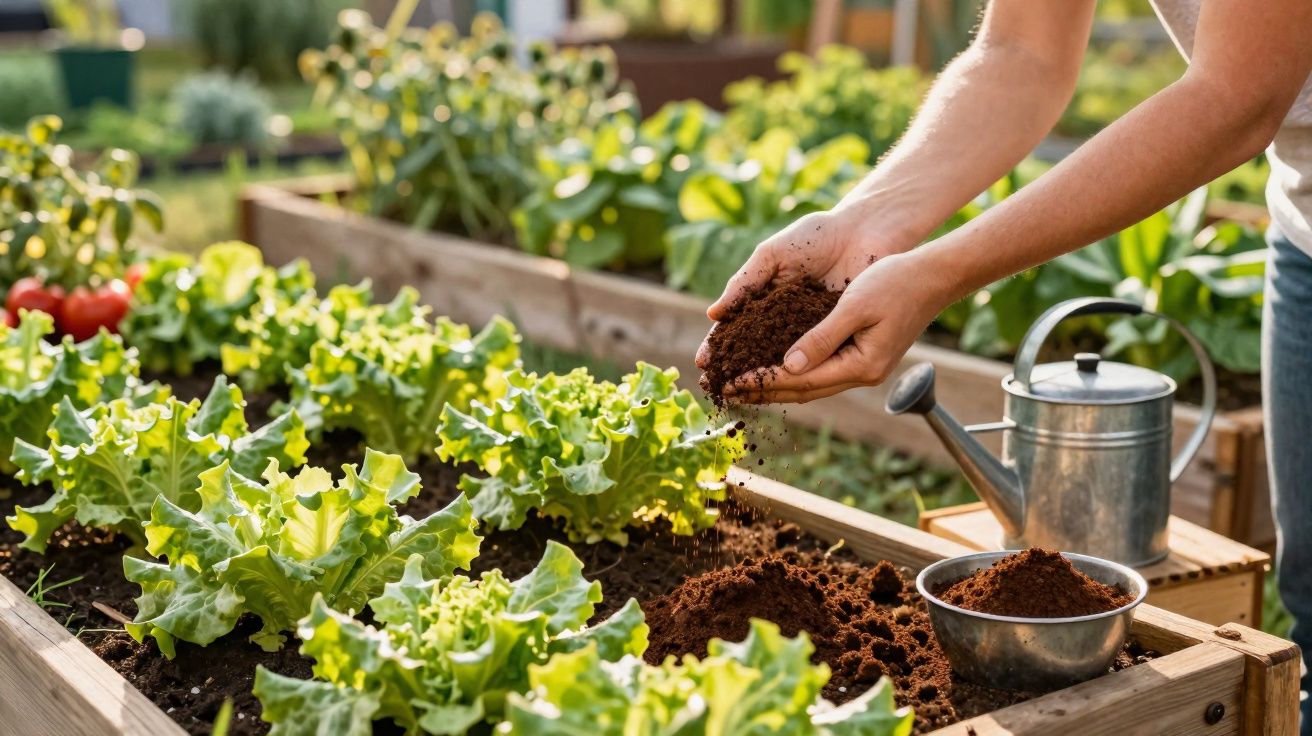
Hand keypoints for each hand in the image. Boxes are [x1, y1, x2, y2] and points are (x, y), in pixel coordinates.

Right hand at [695, 208, 916, 369]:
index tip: (704, 364)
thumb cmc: (817, 236)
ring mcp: (809, 331)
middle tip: (716, 389)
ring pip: (782, 361)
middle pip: (754, 352)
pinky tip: (784, 388)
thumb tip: (713, 315)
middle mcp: (783, 320)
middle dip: (735, 371)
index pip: (736, 328)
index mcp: (764, 299)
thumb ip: (745, 283)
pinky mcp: (835, 337)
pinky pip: (815, 359)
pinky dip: (800, 374)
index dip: (720, 346)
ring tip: (742, 395)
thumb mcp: (774, 255)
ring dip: (763, 380)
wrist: (865, 231)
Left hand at [722, 250, 950, 403]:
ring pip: (811, 385)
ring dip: (776, 385)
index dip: (762, 381)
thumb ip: (821, 337)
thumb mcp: (853, 306)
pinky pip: (822, 372)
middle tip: (726, 391)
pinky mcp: (863, 357)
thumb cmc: (896, 283)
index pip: (801, 380)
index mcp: (862, 365)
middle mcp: (863, 374)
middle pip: (803, 390)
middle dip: (763, 390)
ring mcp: (865, 368)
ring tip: (743, 385)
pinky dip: (795, 372)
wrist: (933, 276)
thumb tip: (789, 365)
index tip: (730, 381)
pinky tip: (774, 369)